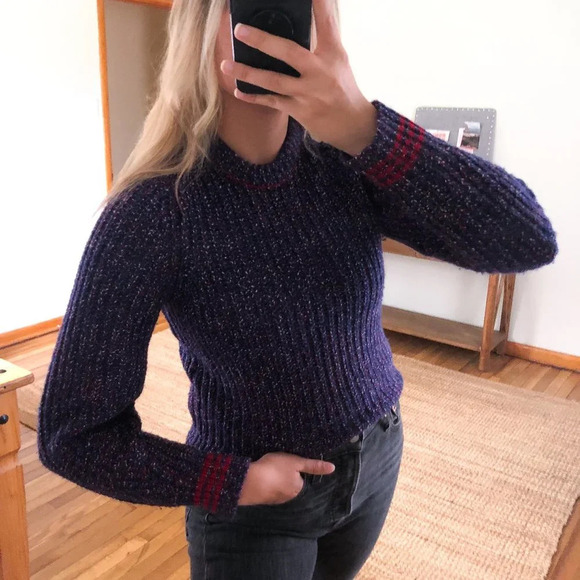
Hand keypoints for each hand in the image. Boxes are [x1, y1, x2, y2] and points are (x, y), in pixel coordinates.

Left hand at [220, 0, 376, 156]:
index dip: (318, 5)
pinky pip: (272, 102)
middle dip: (262, 41)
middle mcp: (321, 73)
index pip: (325, 24)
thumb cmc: (342, 87)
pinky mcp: (300, 111)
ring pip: (273, 81)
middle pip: (289, 53)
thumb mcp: (338, 60)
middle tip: (239, 29)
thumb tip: (307, 13)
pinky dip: (253, 97)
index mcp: (333, 54)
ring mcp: (309, 94)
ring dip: (247, 73)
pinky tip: (238, 90)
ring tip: (226, 64)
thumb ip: (322, 40)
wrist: (352, 125)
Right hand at [238, 451, 335, 505]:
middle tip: (277, 463)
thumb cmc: (275, 469)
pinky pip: (266, 489)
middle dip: (284, 476)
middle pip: (289, 484)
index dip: (295, 469)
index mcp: (297, 489)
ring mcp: (273, 499)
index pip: (300, 478)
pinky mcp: (261, 498)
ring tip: (268, 469)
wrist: (249, 481)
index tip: (288, 461)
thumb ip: (313, 466)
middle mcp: (287, 497)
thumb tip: (333, 468)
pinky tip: (260, 476)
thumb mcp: (296, 462)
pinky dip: (265, 483)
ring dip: (273, 480)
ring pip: (277, 488)